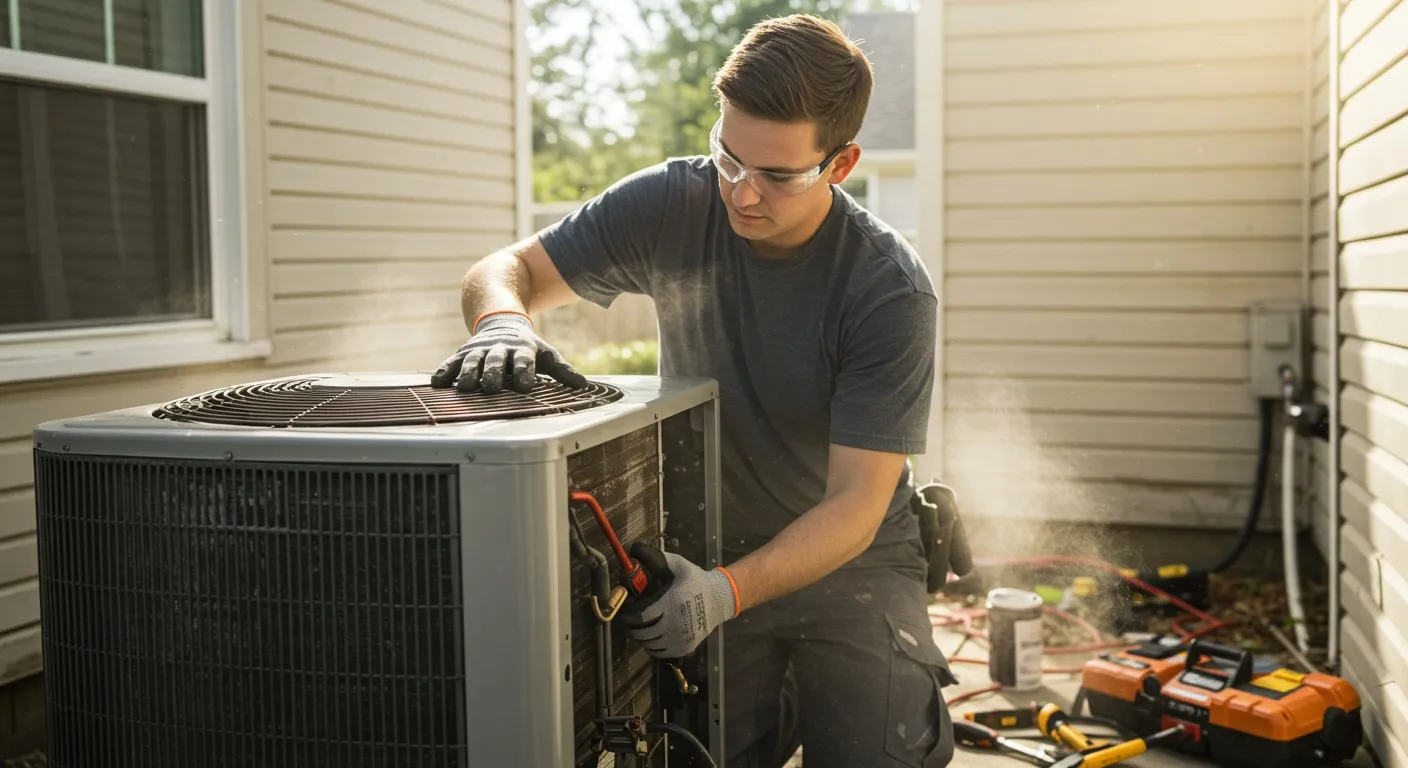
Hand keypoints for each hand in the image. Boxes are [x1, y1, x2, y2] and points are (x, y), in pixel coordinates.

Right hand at [430, 311, 587, 393]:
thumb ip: (562, 370)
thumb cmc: (528, 347)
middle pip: (496, 361)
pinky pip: (451, 361)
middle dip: (493, 373)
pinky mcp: (462, 353)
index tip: (525, 387)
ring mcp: (479, 350)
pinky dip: (444, 370)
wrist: (502, 321)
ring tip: (465, 388)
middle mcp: (500, 348)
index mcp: (522, 350)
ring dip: (468, 373)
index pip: (524, 361)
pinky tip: (438, 382)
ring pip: (472, 361)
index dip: (524, 372)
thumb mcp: (546, 355)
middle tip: (491, 388)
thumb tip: (583, 385)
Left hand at [620, 551, 737, 658]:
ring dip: (641, 635)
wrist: (718, 599)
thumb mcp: (676, 565)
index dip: (627, 613)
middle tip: (631, 618)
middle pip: (641, 632)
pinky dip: (651, 646)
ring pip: (649, 643)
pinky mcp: (684, 648)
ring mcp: (679, 639)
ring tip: (641, 626)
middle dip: (632, 625)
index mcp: (669, 604)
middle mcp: (673, 624)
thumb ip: (653, 557)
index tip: (625, 608)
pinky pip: (659, 652)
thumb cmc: (694, 580)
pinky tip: (652, 635)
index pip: (639, 616)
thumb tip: (633, 549)